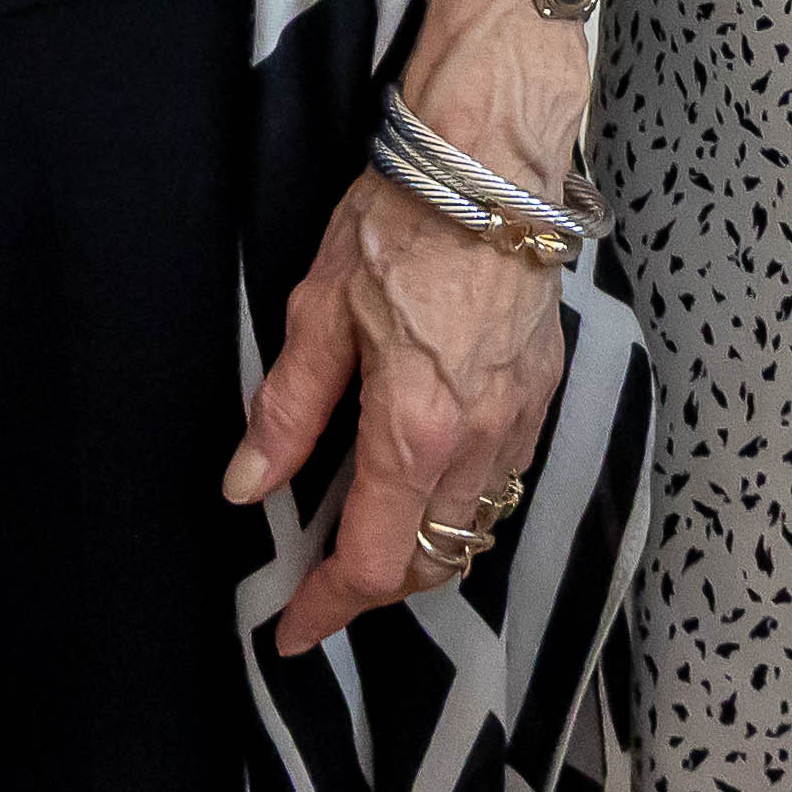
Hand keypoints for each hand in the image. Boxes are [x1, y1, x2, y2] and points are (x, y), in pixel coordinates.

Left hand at [231, 87, 579, 657]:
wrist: (492, 161)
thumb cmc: (400, 221)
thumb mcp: (319, 312)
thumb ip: (288, 411)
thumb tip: (247, 486)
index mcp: (415, 431)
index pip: (371, 562)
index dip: (326, 607)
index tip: (290, 629)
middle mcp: (479, 442)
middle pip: (430, 563)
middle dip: (372, 587)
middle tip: (319, 581)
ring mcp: (521, 422)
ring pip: (474, 530)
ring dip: (421, 551)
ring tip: (367, 535)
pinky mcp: (543, 395)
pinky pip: (504, 484)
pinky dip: (463, 506)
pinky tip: (425, 479)